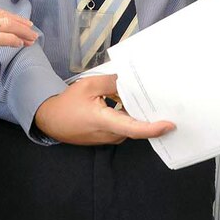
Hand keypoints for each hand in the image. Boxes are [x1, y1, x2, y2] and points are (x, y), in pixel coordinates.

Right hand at [0, 0, 37, 88]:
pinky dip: (13, 40)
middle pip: (4, 17)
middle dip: (22, 25)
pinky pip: (1, 38)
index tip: (24, 24)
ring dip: (22, 33)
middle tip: (33, 33)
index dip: (13, 18)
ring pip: (6, 26)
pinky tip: (19, 44)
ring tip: (31, 40)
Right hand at [34, 74, 174, 145]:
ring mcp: (108, 138)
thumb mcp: (89, 86)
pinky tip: (126, 100)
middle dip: (148, 113)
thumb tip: (129, 81)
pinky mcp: (106, 136)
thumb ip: (111, 82)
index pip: (135, 129)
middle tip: (161, 98)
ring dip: (135, 112)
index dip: (154, 128)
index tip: (169, 125)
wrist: (51, 120)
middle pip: (136, 125)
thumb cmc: (68, 104)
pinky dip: (127, 114)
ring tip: (143, 95)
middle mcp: (110, 134)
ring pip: (129, 124)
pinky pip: (122, 126)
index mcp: (106, 122)